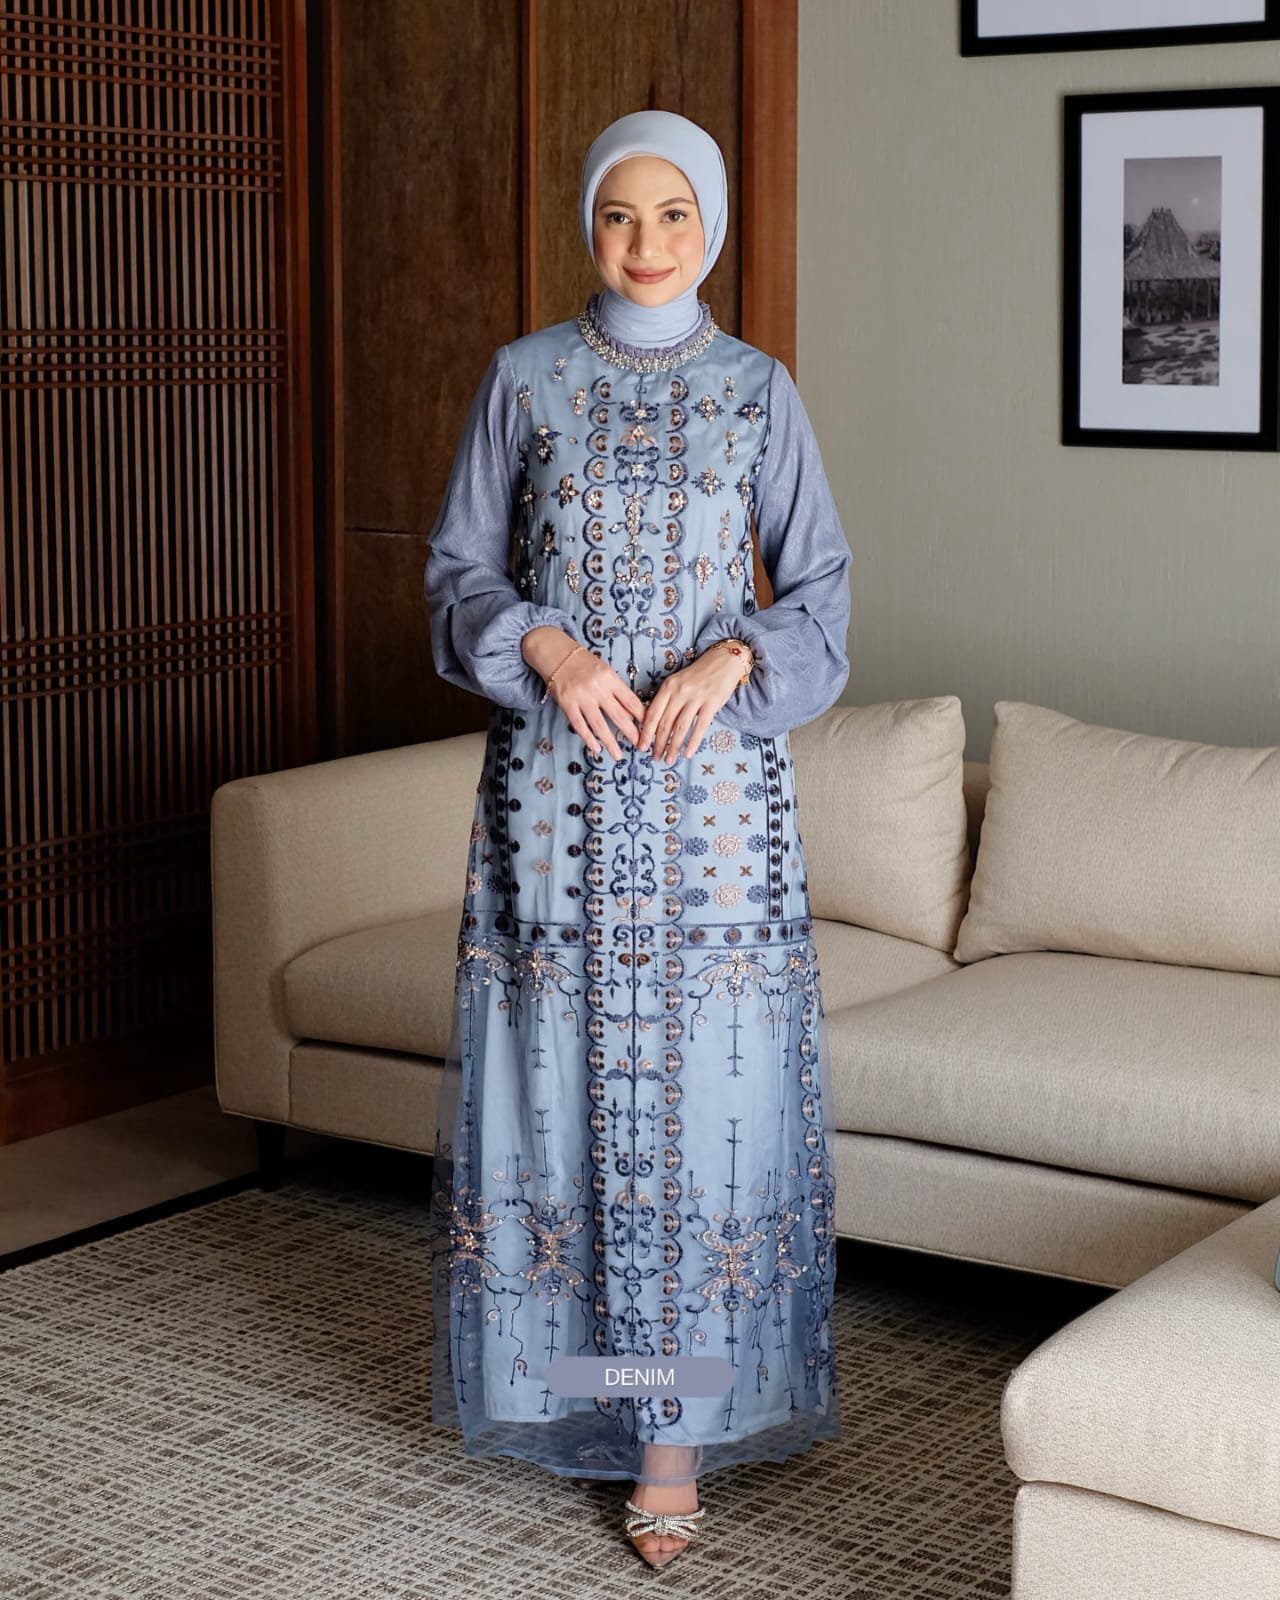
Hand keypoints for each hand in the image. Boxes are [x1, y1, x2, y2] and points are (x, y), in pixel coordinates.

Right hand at [532, 636, 646, 759]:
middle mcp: (597, 688)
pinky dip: (588, 739)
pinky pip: (579, 725)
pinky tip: (596, 748)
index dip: (642, 716)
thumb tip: (631, 715)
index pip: (631, 701)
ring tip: (618, 756)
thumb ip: (617, 691)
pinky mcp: (567, 704)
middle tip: (640, 747)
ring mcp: (581, 697)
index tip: (649, 729)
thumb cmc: (584, 664)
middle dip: (631, 733)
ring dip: (610, 742)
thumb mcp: (605, 671)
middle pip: (618, 715)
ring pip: (599, 725)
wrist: (556, 654)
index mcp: (610, 678)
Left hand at [638, 645, 746, 763]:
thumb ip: (667, 699)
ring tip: (669, 759)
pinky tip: (688, 754)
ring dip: (673, 746)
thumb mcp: (678, 682)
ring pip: (680, 727)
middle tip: (655, 758)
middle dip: (658, 744)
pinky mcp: (712, 703)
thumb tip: (655, 724)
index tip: (640, 746)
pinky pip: (700, 726)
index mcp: (668, 686)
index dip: (645, 732)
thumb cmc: (699, 674)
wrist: (724, 660)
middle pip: (664, 723)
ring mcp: (696, 697)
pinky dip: (693, 742)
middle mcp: (679, 691)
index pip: (652, 713)